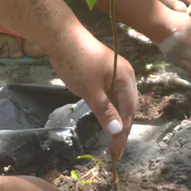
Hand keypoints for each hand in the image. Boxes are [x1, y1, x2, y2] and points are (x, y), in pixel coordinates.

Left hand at [48, 39, 136, 158]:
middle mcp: (125, 77)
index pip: (128, 112)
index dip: (122, 133)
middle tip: (114, 151)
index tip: (116, 153)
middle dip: (122, 129)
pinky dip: (109, 109)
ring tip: (111, 140)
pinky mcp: (103, 75)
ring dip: (116, 120)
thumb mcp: (91, 89)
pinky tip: (105, 119)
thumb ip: (105, 110)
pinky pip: (111, 96)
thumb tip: (118, 130)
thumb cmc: (78, 62)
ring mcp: (114, 75)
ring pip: (119, 103)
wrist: (62, 37)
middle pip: (127, 108)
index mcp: (126, 79)